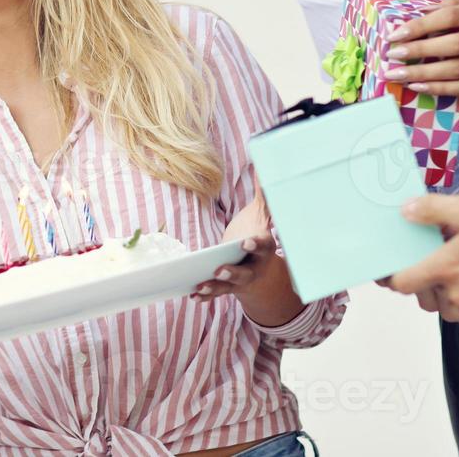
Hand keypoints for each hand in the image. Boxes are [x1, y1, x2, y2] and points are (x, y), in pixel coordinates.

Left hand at [193, 192, 301, 327]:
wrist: (264, 271)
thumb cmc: (258, 236)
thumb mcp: (262, 215)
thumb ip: (263, 193)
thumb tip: (264, 164)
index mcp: (265, 248)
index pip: (262, 246)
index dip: (254, 245)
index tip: (244, 243)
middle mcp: (255, 267)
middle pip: (245, 271)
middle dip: (232, 271)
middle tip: (219, 269)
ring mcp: (242, 281)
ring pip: (228, 285)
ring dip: (214, 286)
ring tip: (199, 284)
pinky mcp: (229, 288)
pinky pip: (217, 293)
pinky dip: (206, 294)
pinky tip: (193, 295)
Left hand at [385, 0, 458, 96]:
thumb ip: (456, 6)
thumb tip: (418, 12)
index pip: (452, 15)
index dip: (421, 24)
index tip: (396, 34)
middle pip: (454, 44)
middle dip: (418, 50)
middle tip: (392, 55)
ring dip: (424, 73)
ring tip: (398, 74)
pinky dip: (440, 88)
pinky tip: (419, 85)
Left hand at [388, 193, 458, 329]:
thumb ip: (434, 209)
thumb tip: (406, 211)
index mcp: (446, 269)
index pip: (402, 283)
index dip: (392, 278)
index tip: (392, 272)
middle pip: (428, 300)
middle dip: (429, 285)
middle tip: (443, 265)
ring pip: (456, 312)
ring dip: (456, 297)